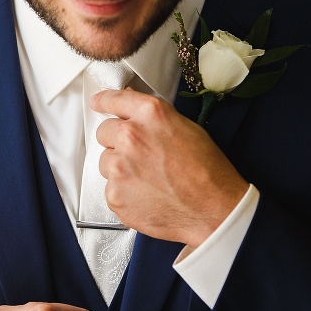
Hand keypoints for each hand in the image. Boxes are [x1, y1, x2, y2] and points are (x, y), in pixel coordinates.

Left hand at [91, 88, 248, 247]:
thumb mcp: (187, 129)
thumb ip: (153, 117)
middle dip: (117, 141)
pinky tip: (146, 193)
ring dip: (119, 167)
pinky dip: (123, 191)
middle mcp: (130, 137)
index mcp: (150, 115)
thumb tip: (133, 108)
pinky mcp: (114, 194)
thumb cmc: (207, 172)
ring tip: (148, 177)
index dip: (104, 101)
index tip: (98, 103)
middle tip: (140, 155)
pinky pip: (110, 188)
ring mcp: (119, 167)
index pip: (114, 100)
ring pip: (105, 162)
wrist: (213, 210)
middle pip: (104, 132)